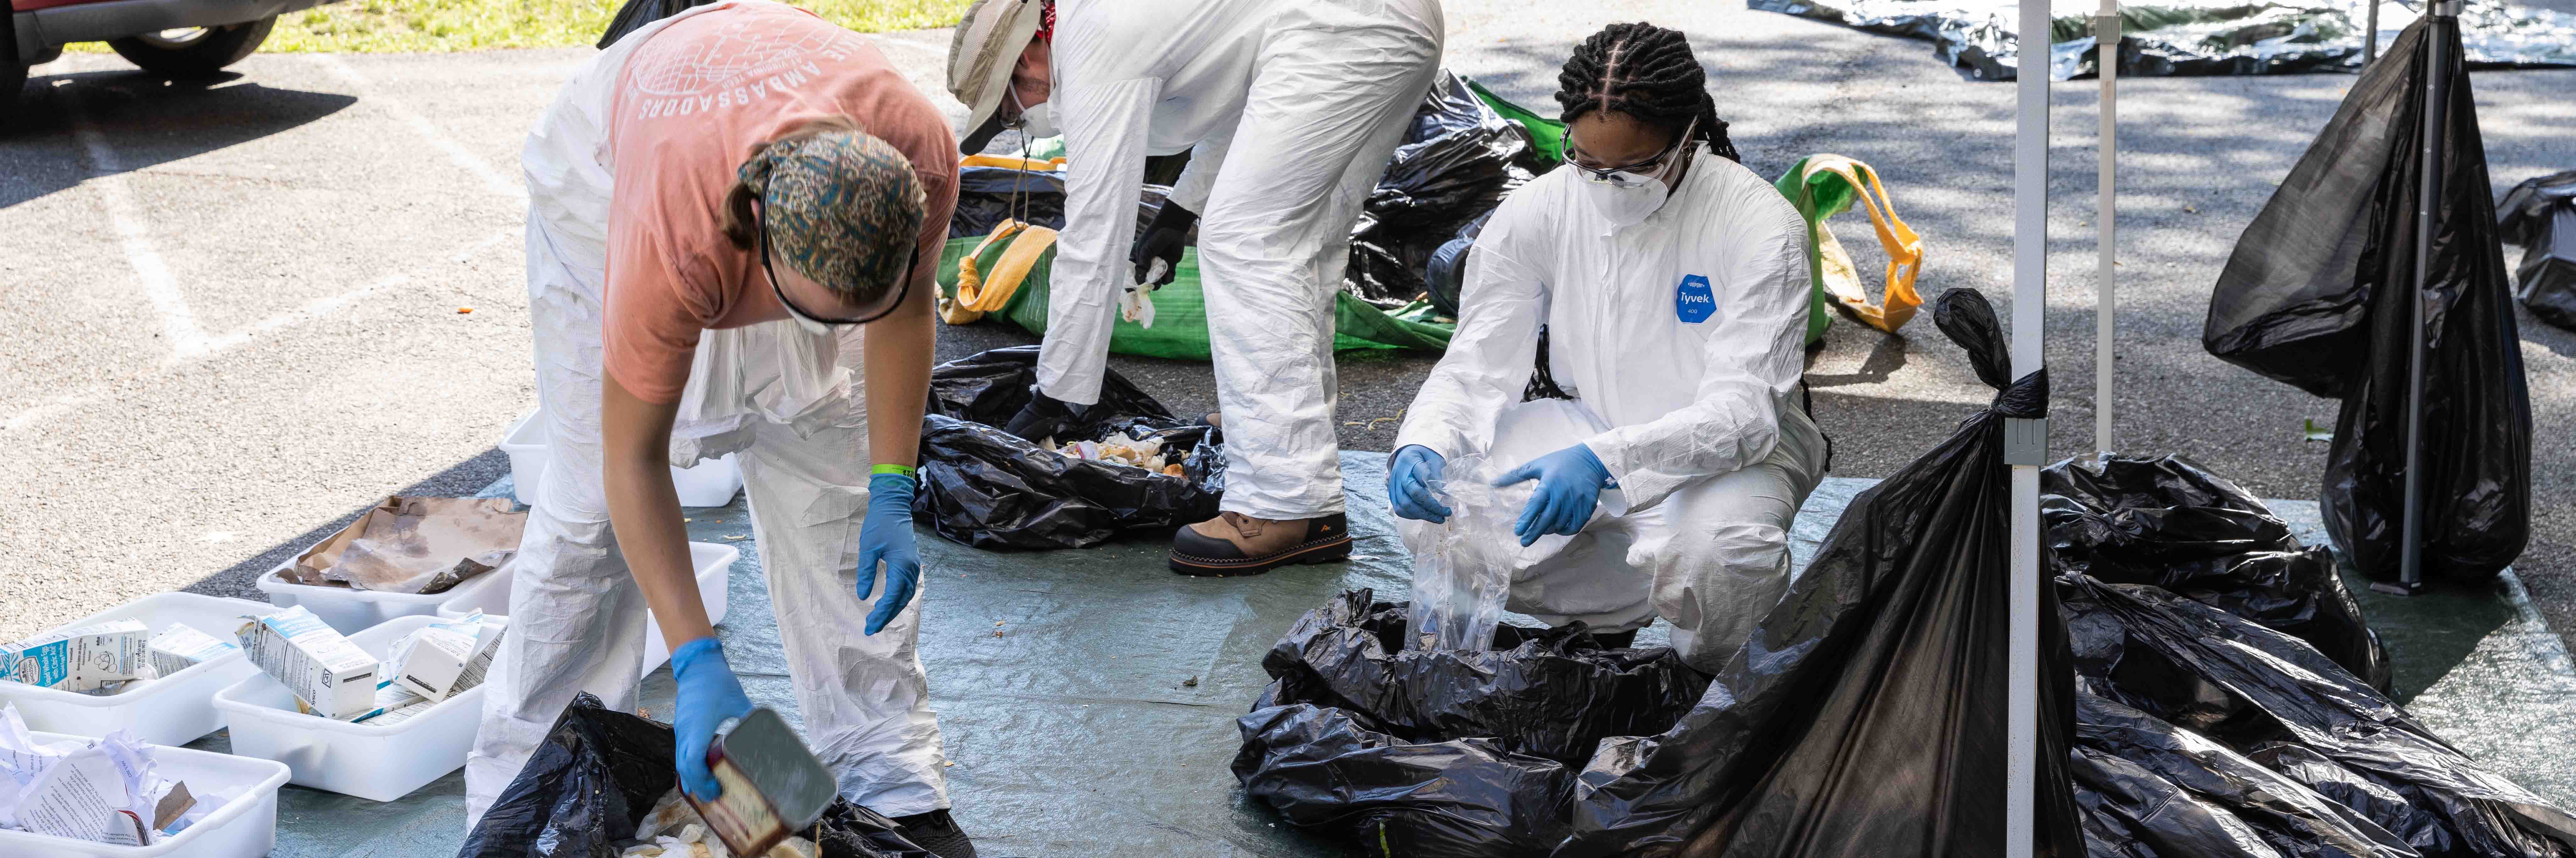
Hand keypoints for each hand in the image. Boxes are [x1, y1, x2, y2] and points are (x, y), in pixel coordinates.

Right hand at [669, 636, 753, 800]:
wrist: (697, 665)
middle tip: (714, 797)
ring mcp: (681, 730)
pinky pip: (680, 753)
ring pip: (679, 761)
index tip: (716, 789)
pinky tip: (700, 772)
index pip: (693, 760)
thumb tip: (767, 731)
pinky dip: (688, 766)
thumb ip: (749, 716)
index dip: (702, 779)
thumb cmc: (717, 681)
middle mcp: (685, 732)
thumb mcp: (738, 700)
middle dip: (697, 785)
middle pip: (683, 767)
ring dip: (691, 778)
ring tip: (707, 790)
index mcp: (699, 727)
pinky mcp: (681, 727)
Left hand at [856, 471, 922, 634]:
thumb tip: (863, 595)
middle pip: (901, 600)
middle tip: (871, 628)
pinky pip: (907, 587)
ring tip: (878, 619)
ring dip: (894, 609)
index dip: (881, 614)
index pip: (893, 597)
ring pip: (906, 595)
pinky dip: (899, 599)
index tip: (869, 626)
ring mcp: (914, 566)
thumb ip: (866, 573)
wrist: (893, 506)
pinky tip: (889, 603)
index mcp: (902, 565)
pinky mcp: (912, 563)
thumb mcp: (868, 548)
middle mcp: (912, 569)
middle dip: (887, 616)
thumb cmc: (878, 524)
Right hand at [1128, 202, 1196, 286]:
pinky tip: (1169, 271)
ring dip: (1160, 282)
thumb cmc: (1155, 237)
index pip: (1131, 276)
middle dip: (1149, 285)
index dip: (1132, 285)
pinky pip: (1168, 279)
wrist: (1173, 228)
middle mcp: (1147, 266)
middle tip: (1152, 283)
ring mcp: (1158, 267)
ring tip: (1162, 273)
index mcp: (1137, 260)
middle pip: (1145, 283)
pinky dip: (1169, 278)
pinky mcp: (1169, 267)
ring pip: (1158, 283)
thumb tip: (1140, 281)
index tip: (1133, 293)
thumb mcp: (1145, 250)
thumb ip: (1142, 265)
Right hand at [1388, 446, 1452, 522]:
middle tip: (1446, 513)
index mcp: (1410, 461)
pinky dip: (1414, 516)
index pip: (1422, 477)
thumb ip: (1438, 474)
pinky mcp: (1392, 495)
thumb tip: (1444, 493)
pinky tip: (1426, 515)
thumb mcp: (1434, 459)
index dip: (1436, 490)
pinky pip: (1400, 510)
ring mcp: (1393, 486)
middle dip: (1431, 508)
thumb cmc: (1424, 457)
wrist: (1407, 455)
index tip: (1449, 500)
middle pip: (1412, 496)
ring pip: (1404, 506)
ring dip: (1423, 515)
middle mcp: (1399, 474)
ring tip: (1438, 518)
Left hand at [1492, 444, 1611, 545]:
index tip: (1517, 531)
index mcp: (1549, 484)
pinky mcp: (1587, 507)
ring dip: (1549, 530)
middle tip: (1524, 541)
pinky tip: (1557, 529)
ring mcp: (1576, 501)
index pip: (1535, 505)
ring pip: (1559, 524)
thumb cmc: (1560, 462)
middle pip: (1546, 520)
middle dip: (1534, 533)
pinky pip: (1575, 526)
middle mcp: (1562, 494)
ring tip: (1541, 530)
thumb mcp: (1537, 465)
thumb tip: (1494, 483)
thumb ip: (1515, 475)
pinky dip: (1565, 531)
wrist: (1591, 460)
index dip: (1526, 520)